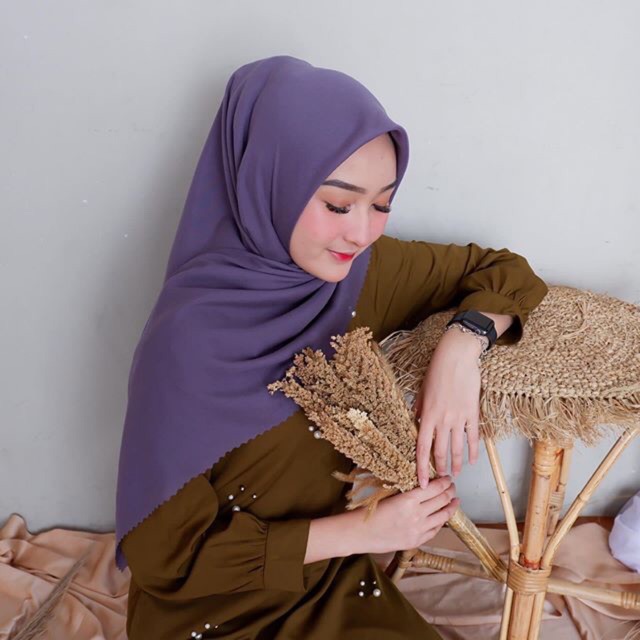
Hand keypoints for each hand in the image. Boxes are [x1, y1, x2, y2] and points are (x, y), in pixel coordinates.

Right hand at [353, 476, 459, 553]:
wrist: (360, 533)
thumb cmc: (370, 511)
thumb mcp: (390, 495)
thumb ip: (409, 493)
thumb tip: (425, 486)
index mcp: (409, 500)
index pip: (435, 488)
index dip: (444, 482)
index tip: (447, 478)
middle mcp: (417, 515)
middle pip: (442, 500)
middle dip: (450, 491)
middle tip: (452, 487)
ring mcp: (418, 529)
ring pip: (443, 516)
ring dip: (451, 507)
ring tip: (454, 501)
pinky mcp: (416, 541)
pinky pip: (435, 530)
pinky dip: (441, 522)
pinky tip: (442, 517)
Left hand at [414, 329, 481, 486]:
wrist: (457, 358)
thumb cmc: (436, 371)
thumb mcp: (422, 391)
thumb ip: (420, 410)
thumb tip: (418, 423)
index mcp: (427, 416)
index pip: (422, 448)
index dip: (421, 468)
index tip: (421, 481)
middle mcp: (442, 420)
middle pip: (439, 451)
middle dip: (439, 468)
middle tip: (440, 479)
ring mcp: (458, 418)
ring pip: (457, 448)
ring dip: (457, 463)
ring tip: (456, 473)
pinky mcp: (472, 413)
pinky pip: (473, 436)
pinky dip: (473, 450)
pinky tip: (473, 460)